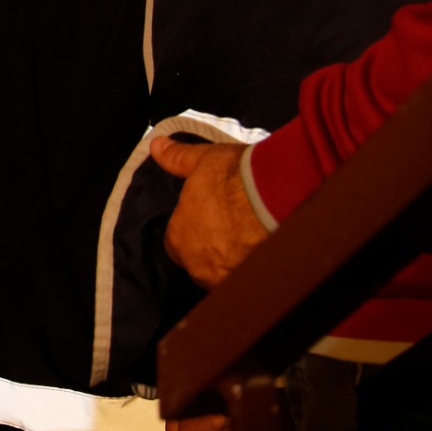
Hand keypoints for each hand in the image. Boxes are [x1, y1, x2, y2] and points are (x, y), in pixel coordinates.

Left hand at [155, 136, 267, 287]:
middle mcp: (197, 265)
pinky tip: (266, 255)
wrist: (276, 195)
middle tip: (234, 231)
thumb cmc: (234, 177)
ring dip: (233, 263)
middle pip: (200, 264)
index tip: (209, 220)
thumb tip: (155, 146)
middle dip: (212, 252)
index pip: (176, 244)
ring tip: (252, 242)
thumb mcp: (202, 161)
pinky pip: (248, 281)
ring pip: (224, 276)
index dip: (192, 232)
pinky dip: (254, 271)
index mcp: (179, 238)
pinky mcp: (253, 284)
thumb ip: (176, 159)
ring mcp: (225, 279)